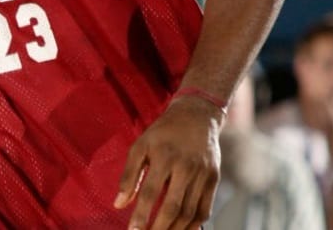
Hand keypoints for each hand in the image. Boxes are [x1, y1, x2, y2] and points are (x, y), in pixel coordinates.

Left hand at [113, 97, 221, 229]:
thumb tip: (119, 204)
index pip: (150, 192)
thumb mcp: (141, 145)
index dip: (141, 215)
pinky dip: (194, 224)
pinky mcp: (214, 178)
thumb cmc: (164, 132)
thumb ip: (129, 175)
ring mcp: (202, 173)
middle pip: (173, 207)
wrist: (197, 115)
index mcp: (164, 155)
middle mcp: (185, 165)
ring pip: (190, 212)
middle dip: (159, 228)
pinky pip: (205, 209)